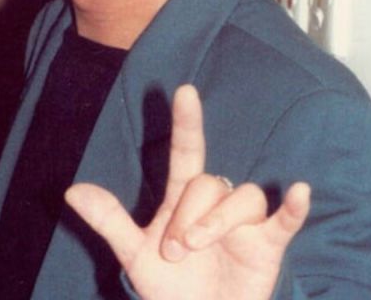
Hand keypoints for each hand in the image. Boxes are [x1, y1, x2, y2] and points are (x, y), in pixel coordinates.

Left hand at [65, 84, 310, 299]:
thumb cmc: (171, 290)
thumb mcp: (135, 255)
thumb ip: (109, 221)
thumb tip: (71, 191)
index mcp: (183, 199)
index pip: (187, 152)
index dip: (186, 123)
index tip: (184, 91)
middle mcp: (215, 203)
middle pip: (208, 183)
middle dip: (189, 215)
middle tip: (176, 251)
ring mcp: (244, 222)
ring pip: (240, 196)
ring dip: (217, 222)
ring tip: (198, 249)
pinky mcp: (268, 244)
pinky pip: (284, 219)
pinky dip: (292, 207)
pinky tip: (299, 192)